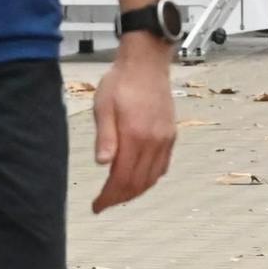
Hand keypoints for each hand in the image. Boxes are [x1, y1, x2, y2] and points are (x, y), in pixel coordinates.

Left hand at [91, 41, 176, 213]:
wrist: (146, 62)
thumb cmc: (122, 81)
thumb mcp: (104, 107)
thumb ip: (105, 137)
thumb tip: (103, 164)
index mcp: (136, 135)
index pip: (122, 178)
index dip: (109, 197)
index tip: (97, 206)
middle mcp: (154, 141)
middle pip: (139, 183)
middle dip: (120, 198)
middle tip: (104, 203)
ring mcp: (165, 138)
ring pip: (153, 177)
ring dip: (136, 191)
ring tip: (119, 195)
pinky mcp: (170, 134)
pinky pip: (163, 166)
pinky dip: (151, 179)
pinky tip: (140, 179)